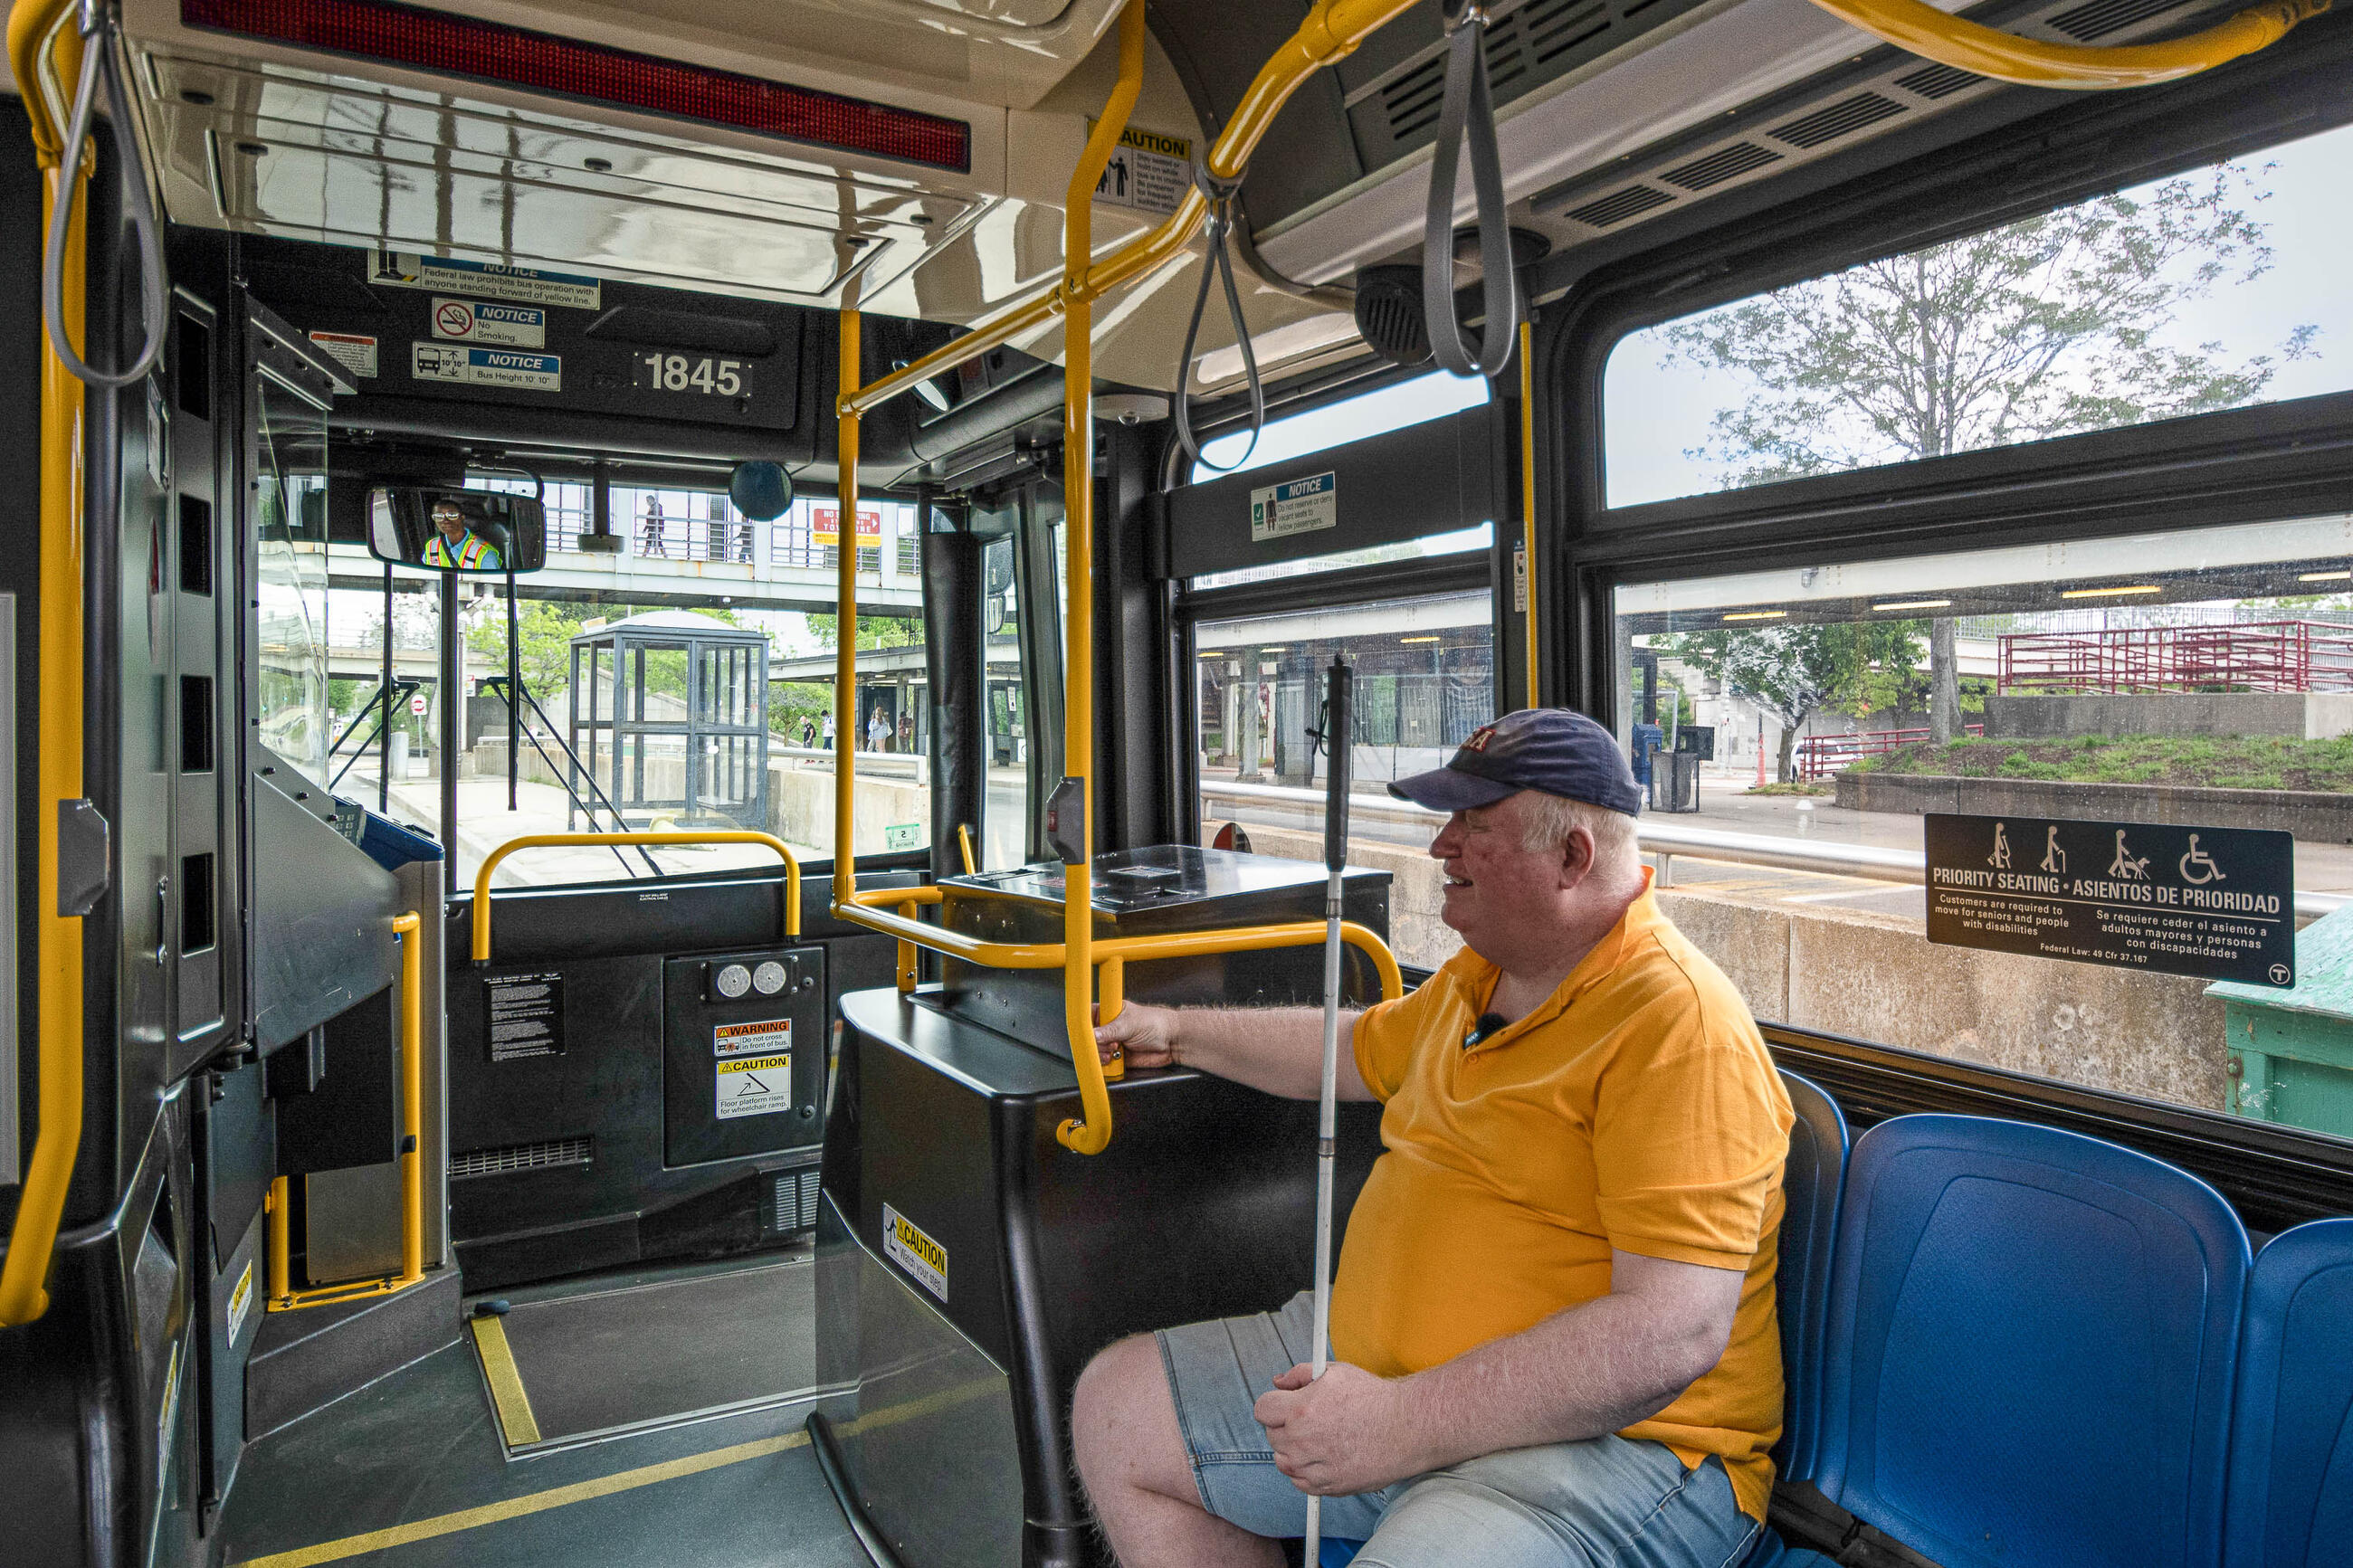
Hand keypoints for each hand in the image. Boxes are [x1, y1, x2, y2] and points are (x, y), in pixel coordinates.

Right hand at [1092, 1001, 1177, 1069]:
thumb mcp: (1130, 1024)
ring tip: (1115, 1051)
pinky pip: (1103, 1063)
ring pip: (1095, 1051)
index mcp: (1109, 1011)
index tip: (1085, 1032)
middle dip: (1096, 1043)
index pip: (1088, 1016)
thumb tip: (1092, 1034)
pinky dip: (1107, 1063)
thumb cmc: (1156, 1023)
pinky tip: (1116, 1059)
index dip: (1084, 1024)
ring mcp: (1112, 1043)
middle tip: (1110, 1043)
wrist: (1172, 1042)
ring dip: (1101, 1054)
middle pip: (1088, 1037)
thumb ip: (1110, 1031)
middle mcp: (1109, 1028)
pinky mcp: (1117, 1057)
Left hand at [1253, 1362, 1419, 1495]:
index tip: (1286, 1404)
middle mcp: (1303, 1441)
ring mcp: (1315, 1467)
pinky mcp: (1328, 1486)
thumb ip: (1299, 1374)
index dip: (1274, 1404)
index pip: (1261, 1410)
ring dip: (1295, 1449)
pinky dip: (1307, 1470)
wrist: (1406, 1429)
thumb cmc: (1374, 1398)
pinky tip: (1326, 1455)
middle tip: (1311, 1418)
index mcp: (1301, 1409)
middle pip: (1271, 1435)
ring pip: (1284, 1460)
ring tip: (1322, 1437)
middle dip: (1285, 1425)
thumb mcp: (1335, 1372)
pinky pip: (1299, 1481)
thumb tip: (1278, 1382)